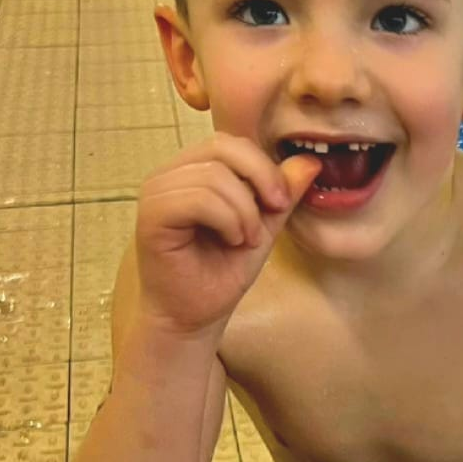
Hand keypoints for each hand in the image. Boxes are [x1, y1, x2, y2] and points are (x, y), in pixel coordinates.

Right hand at [134, 133, 322, 338]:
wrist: (193, 318)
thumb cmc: (219, 276)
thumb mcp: (262, 229)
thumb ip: (281, 195)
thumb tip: (311, 161)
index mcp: (192, 171)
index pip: (230, 143)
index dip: (263, 166)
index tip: (282, 202)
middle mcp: (169, 175)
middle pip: (221, 147)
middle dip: (259, 180)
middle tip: (272, 214)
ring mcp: (157, 193)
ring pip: (212, 175)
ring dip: (243, 210)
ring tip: (246, 239)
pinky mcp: (151, 216)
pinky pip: (197, 198)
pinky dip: (226, 219)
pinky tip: (232, 241)